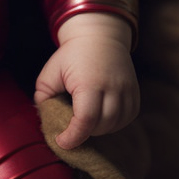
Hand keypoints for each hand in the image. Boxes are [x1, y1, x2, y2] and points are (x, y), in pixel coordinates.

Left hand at [34, 13, 138, 149]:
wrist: (99, 36)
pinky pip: (127, 118)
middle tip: (71, 127)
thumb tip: (45, 118)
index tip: (61, 141)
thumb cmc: (71, 55)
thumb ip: (43, 96)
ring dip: (99, 129)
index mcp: (89, 83)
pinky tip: (100, 116)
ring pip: (115, 125)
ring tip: (85, 120)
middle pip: (101, 125)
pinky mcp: (135, 93)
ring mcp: (127, 91)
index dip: (73, 136)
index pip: (85, 119)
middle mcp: (112, 87)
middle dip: (84, 132)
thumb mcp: (50, 72)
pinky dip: (113, 123)